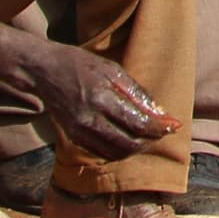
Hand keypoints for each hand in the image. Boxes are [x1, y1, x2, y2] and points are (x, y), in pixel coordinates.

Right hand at [13, 38, 172, 160]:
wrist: (44, 71)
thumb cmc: (80, 65)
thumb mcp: (111, 70)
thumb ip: (136, 93)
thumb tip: (159, 113)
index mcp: (101, 98)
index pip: (137, 123)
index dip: (159, 128)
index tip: (174, 125)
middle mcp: (89, 119)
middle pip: (129, 143)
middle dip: (150, 140)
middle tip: (163, 131)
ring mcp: (79, 131)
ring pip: (116, 152)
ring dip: (136, 147)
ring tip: (147, 135)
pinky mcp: (74, 138)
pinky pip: (103, 152)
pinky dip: (120, 150)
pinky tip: (128, 138)